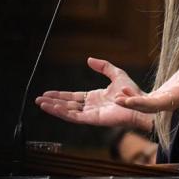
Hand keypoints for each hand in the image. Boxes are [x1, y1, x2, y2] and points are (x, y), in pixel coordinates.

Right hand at [35, 57, 150, 130]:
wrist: (139, 103)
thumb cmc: (132, 91)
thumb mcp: (115, 73)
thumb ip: (103, 66)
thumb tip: (89, 59)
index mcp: (94, 97)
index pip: (73, 97)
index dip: (59, 95)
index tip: (47, 93)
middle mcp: (91, 106)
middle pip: (67, 105)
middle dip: (52, 102)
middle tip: (38, 100)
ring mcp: (90, 114)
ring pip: (68, 112)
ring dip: (53, 108)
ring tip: (41, 104)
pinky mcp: (92, 119)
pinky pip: (74, 117)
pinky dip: (62, 113)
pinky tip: (53, 107)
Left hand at [116, 56, 178, 113]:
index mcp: (176, 97)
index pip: (157, 103)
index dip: (142, 103)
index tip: (130, 102)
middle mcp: (167, 103)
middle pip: (147, 107)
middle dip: (132, 105)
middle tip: (116, 101)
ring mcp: (162, 101)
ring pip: (143, 105)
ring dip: (129, 102)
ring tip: (115, 97)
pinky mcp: (159, 97)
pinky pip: (143, 100)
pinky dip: (132, 97)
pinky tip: (122, 91)